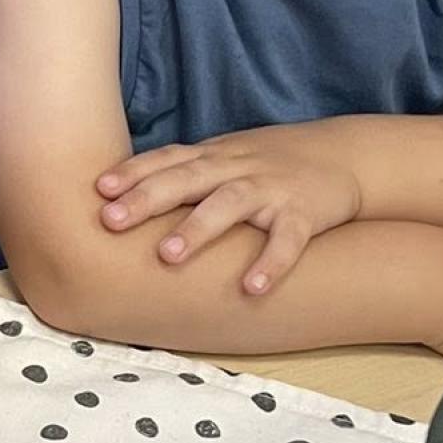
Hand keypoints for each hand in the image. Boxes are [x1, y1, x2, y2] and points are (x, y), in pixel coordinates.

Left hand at [96, 132, 361, 293]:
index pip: (167, 160)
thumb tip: (117, 199)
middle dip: (147, 199)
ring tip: (168, 255)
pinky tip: (251, 288)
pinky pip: (287, 240)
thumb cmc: (267, 163)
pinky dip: (271, 263)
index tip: (97, 190)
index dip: (133, 173)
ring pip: (230, 204)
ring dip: (198, 228)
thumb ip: (179, 174)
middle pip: (188, 179)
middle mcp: (237, 168)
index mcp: (213, 157)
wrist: (345, 154)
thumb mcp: (223, 159)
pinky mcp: (304, 213)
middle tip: (111, 221)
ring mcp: (271, 189)